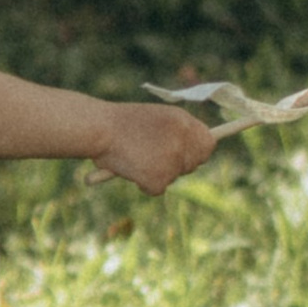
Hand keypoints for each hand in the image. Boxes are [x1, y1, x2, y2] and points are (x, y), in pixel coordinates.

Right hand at [88, 102, 219, 195]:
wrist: (99, 129)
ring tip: (135, 156)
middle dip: (177, 164)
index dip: (199, 150)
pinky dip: (143, 184)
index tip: (189, 155)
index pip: (208, 143)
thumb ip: (176, 131)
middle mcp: (182, 141)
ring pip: (173, 177)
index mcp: (182, 121)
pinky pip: (156, 189)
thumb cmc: (120, 122)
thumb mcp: (155, 118)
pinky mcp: (159, 179)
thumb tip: (191, 150)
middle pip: (193, 163)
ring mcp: (172, 161)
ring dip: (156, 173)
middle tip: (154, 158)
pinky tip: (130, 169)